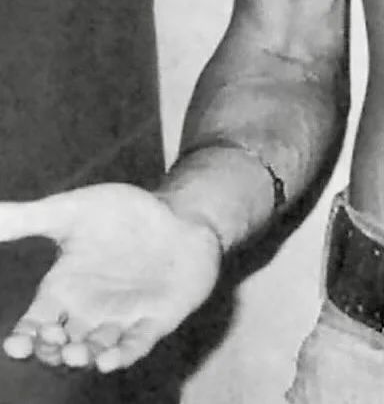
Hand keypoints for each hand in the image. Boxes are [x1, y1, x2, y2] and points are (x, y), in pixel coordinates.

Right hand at [0, 183, 221, 372]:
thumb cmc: (123, 215)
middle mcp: (88, 313)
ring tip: (76, 354)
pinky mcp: (155, 320)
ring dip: (85, 356)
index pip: (34, 326)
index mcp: (63, 292)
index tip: (15, 344)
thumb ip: (28, 218)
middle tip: (51, 346)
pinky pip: (136, 345)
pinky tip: (111, 360)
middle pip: (62, 345)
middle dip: (54, 350)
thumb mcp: (73, 211)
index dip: (24, 338)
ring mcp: (122, 320)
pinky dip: (123, 354)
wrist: (179, 214)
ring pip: (96, 350)